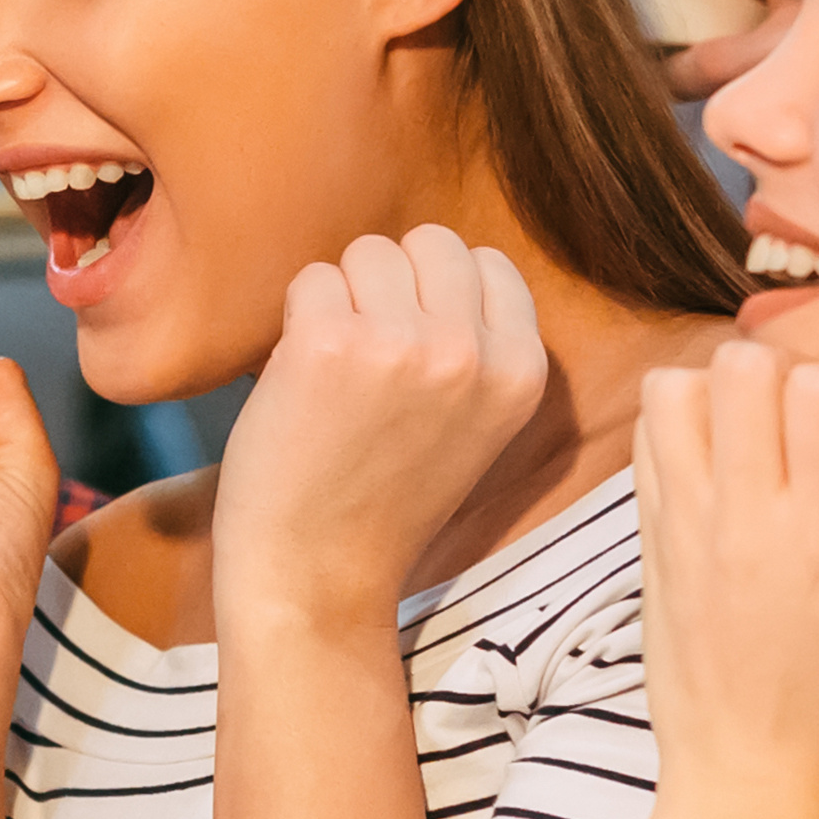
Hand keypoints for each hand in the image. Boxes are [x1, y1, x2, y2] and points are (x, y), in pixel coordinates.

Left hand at [209, 229, 547, 643]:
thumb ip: (476, 345)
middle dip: (391, 284)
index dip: (437, 295)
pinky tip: (300, 380)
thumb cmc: (384, 498)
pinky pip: (311, 279)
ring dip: (341, 299)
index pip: (487, 263)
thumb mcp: (473, 423)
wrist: (317, 575)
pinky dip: (296, 320)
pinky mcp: (329, 343)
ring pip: (368, 252)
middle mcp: (471, 352)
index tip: (413, 350)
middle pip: (430, 243)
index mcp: (522, 372)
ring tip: (336, 372)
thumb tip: (436, 261)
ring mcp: (402, 344)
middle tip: (368, 358)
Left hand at [628, 342, 818, 818]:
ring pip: (679, 385)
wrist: (753, 783)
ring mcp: (683, 524)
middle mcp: (741, 516)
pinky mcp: (649, 539)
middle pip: (745, 364)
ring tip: (770, 443)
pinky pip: (648, 435)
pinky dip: (687, 423)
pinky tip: (730, 468)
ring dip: (731, 392)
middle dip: (798, 376)